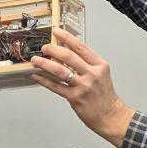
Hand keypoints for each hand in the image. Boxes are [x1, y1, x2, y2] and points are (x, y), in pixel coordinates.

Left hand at [30, 28, 134, 146]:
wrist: (110, 116)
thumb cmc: (104, 95)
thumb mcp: (100, 74)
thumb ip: (86, 62)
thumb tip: (66, 50)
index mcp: (99, 65)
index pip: (81, 47)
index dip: (66, 37)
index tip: (56, 31)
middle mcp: (92, 74)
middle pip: (69, 56)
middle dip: (53, 50)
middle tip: (44, 47)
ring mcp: (83, 86)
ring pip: (60, 70)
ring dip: (45, 64)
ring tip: (36, 60)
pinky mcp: (75, 98)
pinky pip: (56, 86)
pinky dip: (44, 80)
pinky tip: (37, 76)